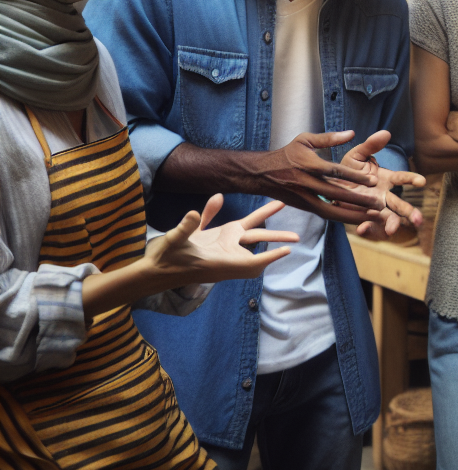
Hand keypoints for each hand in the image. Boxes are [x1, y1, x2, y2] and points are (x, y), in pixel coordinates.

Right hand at [144, 194, 299, 285]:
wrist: (148, 271)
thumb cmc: (163, 263)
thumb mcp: (175, 243)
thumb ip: (187, 227)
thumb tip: (194, 211)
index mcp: (220, 259)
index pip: (251, 261)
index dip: (271, 256)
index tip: (288, 250)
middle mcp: (223, 251)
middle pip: (255, 242)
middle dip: (276, 238)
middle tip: (297, 236)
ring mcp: (216, 244)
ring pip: (244, 231)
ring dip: (261, 219)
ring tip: (279, 204)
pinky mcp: (206, 238)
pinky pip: (218, 223)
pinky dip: (217, 211)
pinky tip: (216, 197)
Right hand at [253, 131, 382, 221]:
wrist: (263, 174)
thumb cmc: (287, 154)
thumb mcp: (305, 139)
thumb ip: (329, 138)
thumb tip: (352, 133)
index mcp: (309, 165)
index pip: (336, 172)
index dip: (355, 177)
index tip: (373, 180)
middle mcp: (307, 183)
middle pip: (336, 195)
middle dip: (359, 201)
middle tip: (379, 204)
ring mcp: (305, 198)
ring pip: (331, 211)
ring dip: (352, 215)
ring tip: (372, 216)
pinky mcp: (305, 207)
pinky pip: (325, 215)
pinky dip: (341, 217)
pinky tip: (356, 218)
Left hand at [332, 130, 425, 239]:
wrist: (329, 183)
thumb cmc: (347, 168)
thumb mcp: (357, 155)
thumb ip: (371, 146)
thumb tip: (386, 132)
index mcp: (386, 179)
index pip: (402, 178)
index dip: (412, 179)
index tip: (421, 182)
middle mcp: (384, 195)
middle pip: (400, 204)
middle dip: (410, 212)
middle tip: (418, 220)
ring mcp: (375, 207)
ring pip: (389, 217)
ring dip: (393, 224)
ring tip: (392, 231)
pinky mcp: (363, 216)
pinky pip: (368, 224)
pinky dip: (367, 228)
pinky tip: (362, 228)